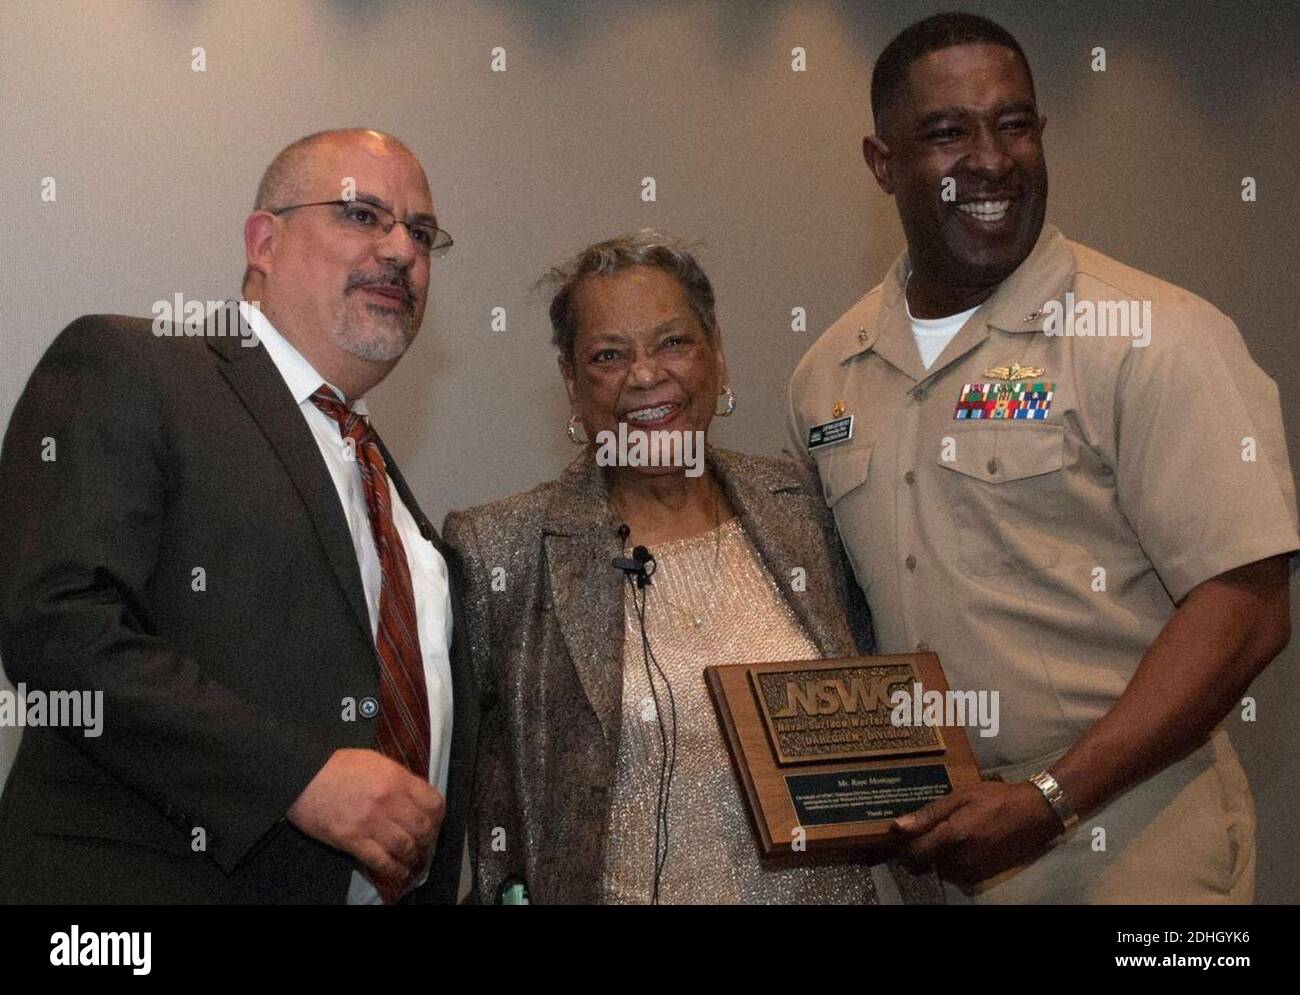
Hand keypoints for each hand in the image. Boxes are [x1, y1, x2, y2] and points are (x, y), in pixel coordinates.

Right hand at [287, 748, 443, 901]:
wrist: (302, 776)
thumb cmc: (337, 766)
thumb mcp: (376, 761)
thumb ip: (398, 778)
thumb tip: (415, 795)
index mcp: (396, 779)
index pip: (433, 802)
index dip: (438, 816)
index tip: (434, 822)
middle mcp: (388, 801)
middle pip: (423, 828)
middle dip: (428, 839)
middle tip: (425, 844)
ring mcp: (371, 822)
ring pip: (406, 847)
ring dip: (413, 857)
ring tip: (413, 860)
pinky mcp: (352, 840)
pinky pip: (382, 861)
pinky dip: (394, 870)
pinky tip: (398, 872)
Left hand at [890, 781, 1061, 887]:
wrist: (1035, 814)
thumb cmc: (996, 798)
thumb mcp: (961, 797)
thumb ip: (929, 814)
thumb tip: (898, 826)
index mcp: (953, 837)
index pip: (914, 852)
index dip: (902, 845)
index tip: (896, 835)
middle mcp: (961, 859)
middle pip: (925, 861)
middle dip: (920, 848)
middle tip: (924, 829)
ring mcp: (974, 870)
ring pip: (941, 868)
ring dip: (937, 855)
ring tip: (947, 833)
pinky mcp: (984, 875)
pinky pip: (958, 872)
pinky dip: (953, 860)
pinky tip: (961, 842)